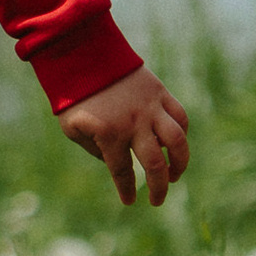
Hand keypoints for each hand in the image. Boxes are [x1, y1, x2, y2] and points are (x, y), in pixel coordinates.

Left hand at [61, 66, 189, 207]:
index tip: (130, 201)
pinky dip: (182, 132)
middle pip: (155, 165)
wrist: (85, 54)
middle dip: (159, 188)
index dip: (127, 190)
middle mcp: (134, 123)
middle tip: (157, 200)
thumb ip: (94, 149)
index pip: (123, 172)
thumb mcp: (73, 127)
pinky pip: (180, 116)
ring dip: (180, 163)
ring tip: (175, 174)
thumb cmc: (74, 95)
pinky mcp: (159, 92)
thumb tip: (115, 162)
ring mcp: (150, 107)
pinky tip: (176, 144)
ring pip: (177, 142)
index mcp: (110, 134)